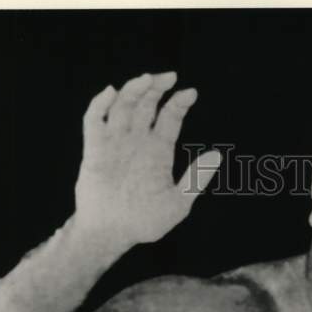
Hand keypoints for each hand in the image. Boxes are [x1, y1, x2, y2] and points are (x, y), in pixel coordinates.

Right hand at [73, 72, 221, 252]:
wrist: (112, 235)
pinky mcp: (95, 149)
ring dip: (133, 89)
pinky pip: (94, 120)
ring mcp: (115, 143)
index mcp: (158, 152)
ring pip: (123, 105)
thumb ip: (195, 179)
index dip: (179, 103)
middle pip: (147, 104)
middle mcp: (137, 142)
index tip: (191, 93)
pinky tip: (111, 93)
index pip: (169, 117)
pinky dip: (100, 104)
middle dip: (157, 87)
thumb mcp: (178, 203)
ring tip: (146, 79)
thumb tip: (217, 155)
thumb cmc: (144, 223)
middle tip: (169, 76)